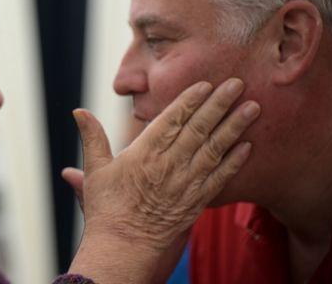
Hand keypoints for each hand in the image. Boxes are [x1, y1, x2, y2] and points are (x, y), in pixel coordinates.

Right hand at [67, 78, 259, 282]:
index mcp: (144, 153)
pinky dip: (235, 162)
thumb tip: (77, 111)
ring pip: (214, 149)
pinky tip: (248, 146)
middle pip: (198, 128)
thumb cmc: (106, 208)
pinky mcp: (196, 202)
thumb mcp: (95, 169)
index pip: (172, 119)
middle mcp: (169, 164)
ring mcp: (186, 183)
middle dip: (219, 104)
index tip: (206, 84)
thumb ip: (92, 137)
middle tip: (237, 83)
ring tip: (253, 107)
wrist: (123, 248)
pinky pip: (220, 178)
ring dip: (234, 127)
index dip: (190, 100)